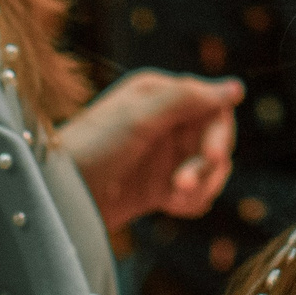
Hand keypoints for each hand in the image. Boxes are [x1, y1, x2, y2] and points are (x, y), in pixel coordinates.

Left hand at [63, 71, 241, 228]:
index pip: (212, 107)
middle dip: (207, 164)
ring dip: (201, 186)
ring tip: (175, 198)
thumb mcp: (139, 117)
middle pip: (216, 139)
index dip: (219, 132)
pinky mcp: (160, 185)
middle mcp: (167, 121)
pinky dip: (192, 201)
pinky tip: (171, 206)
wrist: (58, 198)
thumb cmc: (92, 148)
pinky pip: (197, 192)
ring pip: (211, 168)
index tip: (212, 156)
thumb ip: (188, 98)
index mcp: (161, 95)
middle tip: (184, 186)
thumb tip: (236, 88)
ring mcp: (165, 155)